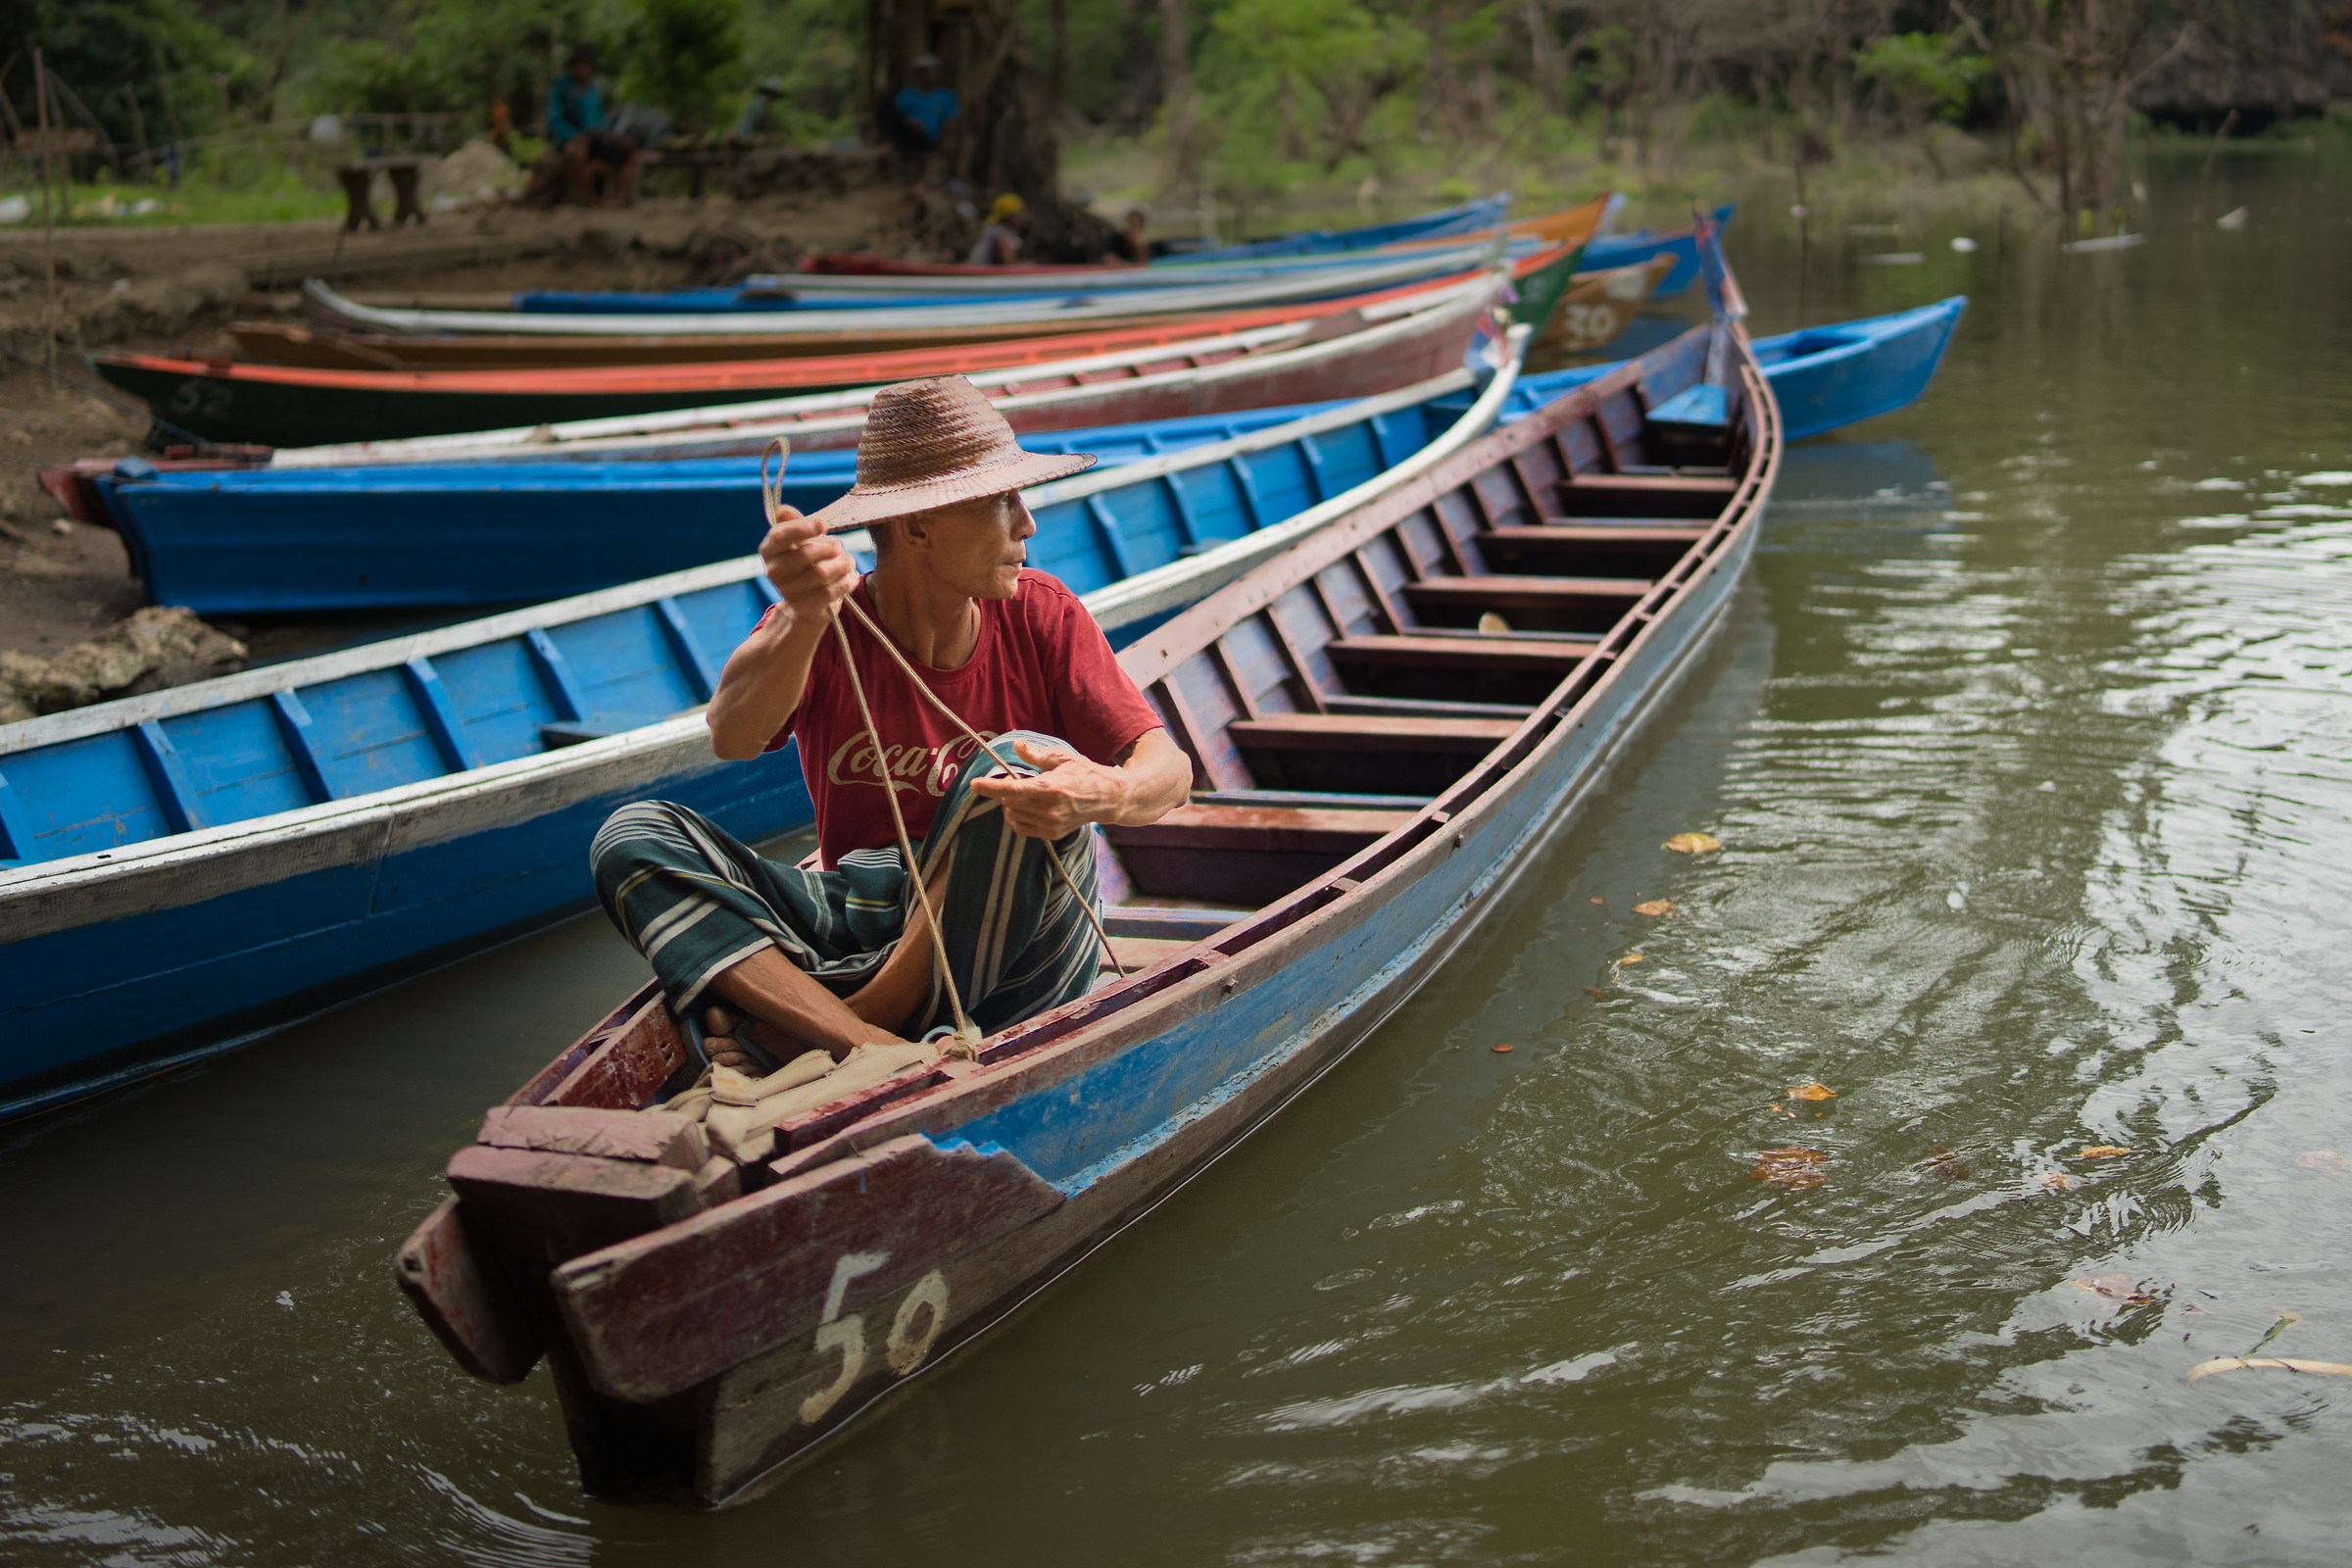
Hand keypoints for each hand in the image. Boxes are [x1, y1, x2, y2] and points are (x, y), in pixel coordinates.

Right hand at [759, 505, 855, 619]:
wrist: (806, 600)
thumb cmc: (805, 561)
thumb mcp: (800, 540)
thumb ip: (795, 524)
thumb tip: (783, 510)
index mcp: (769, 550)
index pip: (780, 536)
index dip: (802, 528)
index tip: (823, 525)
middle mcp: (773, 571)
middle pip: (805, 554)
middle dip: (830, 547)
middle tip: (840, 546)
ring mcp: (787, 591)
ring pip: (821, 572)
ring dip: (841, 564)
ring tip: (848, 561)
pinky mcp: (803, 606)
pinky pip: (830, 591)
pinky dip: (845, 582)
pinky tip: (851, 576)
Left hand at [969, 739, 1125, 839]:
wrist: (1108, 798)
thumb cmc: (1085, 773)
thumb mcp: (1062, 758)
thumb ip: (1036, 755)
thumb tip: (1016, 745)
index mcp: (1051, 788)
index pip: (1013, 791)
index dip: (990, 788)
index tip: (974, 784)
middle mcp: (1050, 809)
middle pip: (1009, 803)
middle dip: (1005, 791)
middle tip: (1016, 779)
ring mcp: (1051, 824)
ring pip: (1013, 816)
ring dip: (1011, 805)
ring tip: (1025, 794)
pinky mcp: (1052, 834)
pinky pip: (1021, 828)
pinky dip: (1017, 818)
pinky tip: (1027, 807)